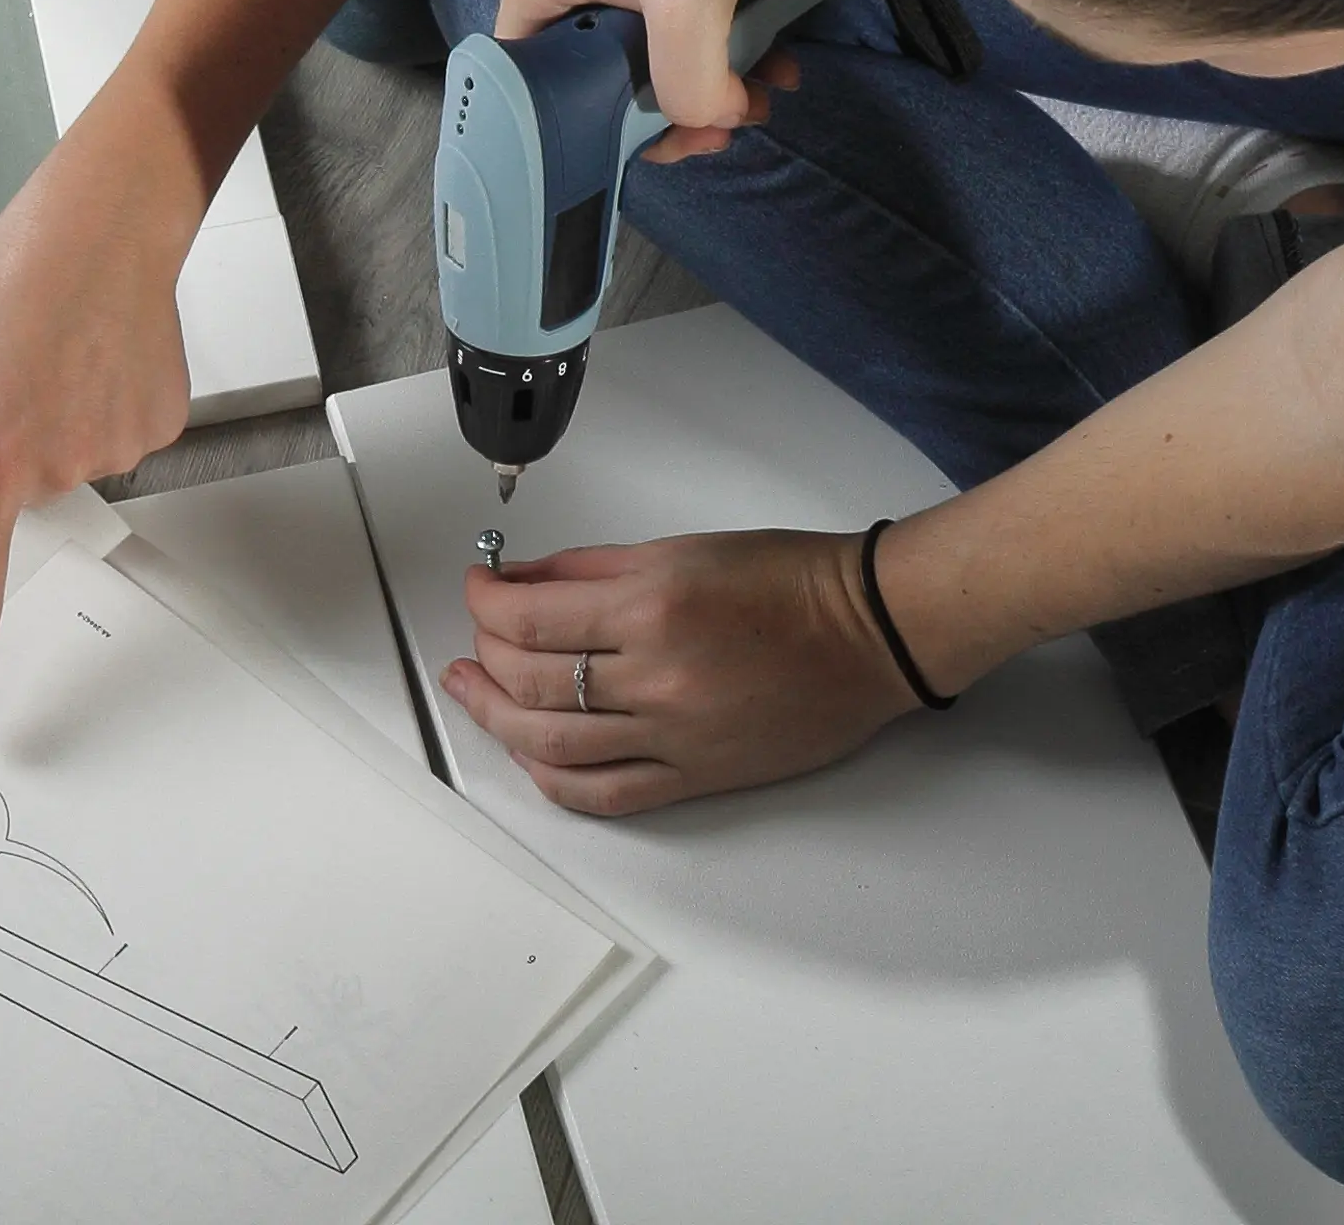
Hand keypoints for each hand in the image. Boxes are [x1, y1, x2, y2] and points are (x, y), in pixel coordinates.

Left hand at [0, 110, 205, 732]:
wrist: (112, 217)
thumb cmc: (26, 266)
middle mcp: (59, 464)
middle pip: (26, 486)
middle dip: (16, 440)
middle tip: (21, 366)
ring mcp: (117, 446)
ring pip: (75, 456)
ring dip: (65, 413)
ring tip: (67, 344)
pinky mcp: (161, 424)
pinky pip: (120, 432)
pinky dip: (110, 398)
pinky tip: (108, 348)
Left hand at [439, 531, 921, 816]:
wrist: (869, 633)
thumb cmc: (790, 581)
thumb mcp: (681, 549)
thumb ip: (590, 569)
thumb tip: (521, 581)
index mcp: (651, 609)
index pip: (530, 617)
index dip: (485, 602)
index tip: (478, 588)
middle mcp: (655, 679)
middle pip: (531, 683)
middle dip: (485, 655)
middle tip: (476, 637)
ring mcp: (672, 738)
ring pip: (552, 746)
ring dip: (498, 719)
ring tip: (475, 693)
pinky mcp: (694, 779)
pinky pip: (604, 795)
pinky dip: (553, 779)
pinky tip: (529, 755)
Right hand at [495, 0, 811, 158]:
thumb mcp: (691, 3)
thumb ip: (691, 85)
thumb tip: (712, 120)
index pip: (534, 94)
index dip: (599, 133)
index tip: (668, 141)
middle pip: (601, 77)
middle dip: (674, 107)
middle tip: (731, 124)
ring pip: (649, 49)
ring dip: (711, 76)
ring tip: (769, 89)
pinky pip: (674, 14)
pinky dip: (720, 37)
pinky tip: (775, 52)